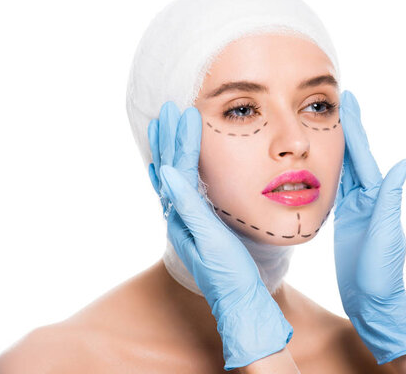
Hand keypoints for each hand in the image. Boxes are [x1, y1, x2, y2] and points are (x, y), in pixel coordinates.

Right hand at [147, 102, 292, 370]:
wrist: (238, 296)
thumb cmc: (234, 262)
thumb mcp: (222, 226)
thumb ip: (209, 205)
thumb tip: (203, 181)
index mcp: (191, 210)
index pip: (179, 170)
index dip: (174, 144)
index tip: (175, 117)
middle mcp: (183, 215)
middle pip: (171, 169)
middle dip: (168, 138)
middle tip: (168, 109)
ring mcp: (188, 226)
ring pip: (175, 181)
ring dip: (171, 150)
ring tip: (171, 120)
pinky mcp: (201, 238)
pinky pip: (186, 209)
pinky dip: (176, 189)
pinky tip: (168, 168)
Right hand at [333, 91, 405, 364]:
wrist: (372, 300)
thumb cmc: (382, 272)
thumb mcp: (387, 234)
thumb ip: (391, 199)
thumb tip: (403, 163)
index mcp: (376, 198)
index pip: (363, 156)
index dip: (354, 128)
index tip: (347, 100)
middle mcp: (367, 198)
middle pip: (354, 155)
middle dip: (346, 127)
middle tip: (338, 100)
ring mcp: (355, 208)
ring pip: (344, 168)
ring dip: (337, 144)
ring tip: (328, 121)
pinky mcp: (344, 219)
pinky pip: (335, 188)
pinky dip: (330, 170)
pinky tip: (323, 159)